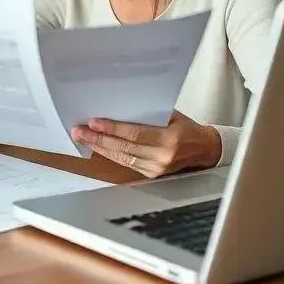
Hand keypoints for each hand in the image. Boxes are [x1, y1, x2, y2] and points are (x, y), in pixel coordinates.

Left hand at [71, 111, 221, 178]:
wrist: (204, 149)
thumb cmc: (186, 127)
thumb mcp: (171, 114)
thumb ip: (147, 113)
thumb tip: (116, 107)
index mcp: (170, 138)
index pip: (135, 134)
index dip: (112, 129)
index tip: (93, 122)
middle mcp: (163, 156)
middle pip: (124, 148)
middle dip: (98, 139)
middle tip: (79, 131)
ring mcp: (157, 169)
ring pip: (122, 158)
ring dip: (99, 148)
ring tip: (82, 138)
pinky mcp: (152, 175)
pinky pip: (126, 164)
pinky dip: (110, 155)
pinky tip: (97, 148)